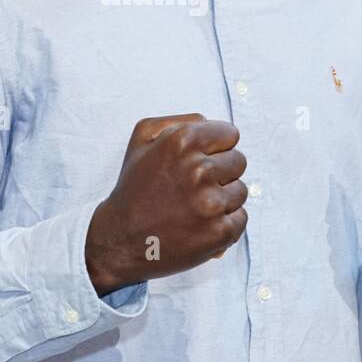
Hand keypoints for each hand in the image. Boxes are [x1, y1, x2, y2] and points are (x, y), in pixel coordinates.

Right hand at [86, 114, 247, 294]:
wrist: (120, 240)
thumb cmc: (134, 188)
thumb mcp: (142, 138)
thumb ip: (179, 121)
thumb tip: (210, 123)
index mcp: (182, 141)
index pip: (230, 134)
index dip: (215, 148)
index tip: (200, 161)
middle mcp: (198, 170)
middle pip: (239, 161)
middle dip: (220, 172)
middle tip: (192, 186)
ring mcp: (210, 203)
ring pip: (241, 190)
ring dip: (222, 199)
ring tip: (193, 207)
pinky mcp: (219, 232)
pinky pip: (241, 218)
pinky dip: (224, 223)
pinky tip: (199, 225)